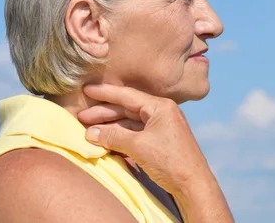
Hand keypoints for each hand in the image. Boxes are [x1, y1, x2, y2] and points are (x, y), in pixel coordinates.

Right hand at [77, 84, 211, 195]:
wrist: (193, 184)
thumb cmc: (169, 161)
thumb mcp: (138, 146)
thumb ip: (113, 136)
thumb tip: (90, 133)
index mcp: (160, 107)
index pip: (128, 95)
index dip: (105, 93)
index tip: (87, 89)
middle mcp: (162, 112)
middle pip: (127, 109)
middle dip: (104, 113)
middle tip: (81, 117)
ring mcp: (162, 127)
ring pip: (131, 122)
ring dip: (110, 126)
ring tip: (89, 131)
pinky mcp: (160, 141)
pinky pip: (136, 133)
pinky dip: (120, 136)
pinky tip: (105, 140)